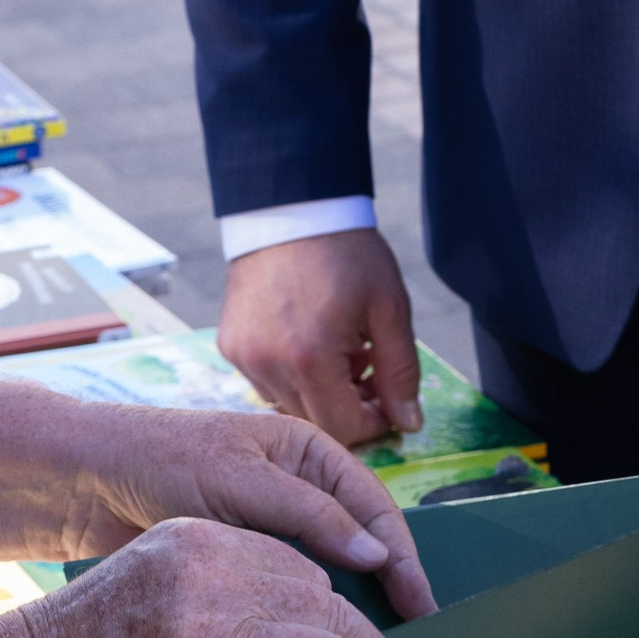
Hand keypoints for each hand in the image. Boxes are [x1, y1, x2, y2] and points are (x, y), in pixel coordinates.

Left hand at [55, 396, 430, 616]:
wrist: (84, 482)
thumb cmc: (160, 460)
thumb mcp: (238, 478)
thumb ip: (307, 513)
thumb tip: (374, 553)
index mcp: (309, 455)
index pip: (374, 509)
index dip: (402, 558)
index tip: (420, 606)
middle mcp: (300, 493)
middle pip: (361, 550)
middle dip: (387, 600)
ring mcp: (272, 532)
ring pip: (328, 582)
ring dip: (349, 624)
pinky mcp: (244, 568)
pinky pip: (289, 601)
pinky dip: (307, 631)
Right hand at [220, 229, 422, 450]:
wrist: (292, 208)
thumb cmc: (346, 252)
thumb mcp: (389, 308)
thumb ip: (400, 372)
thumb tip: (409, 423)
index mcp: (309, 357)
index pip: (343, 429)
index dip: (373, 424)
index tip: (388, 402)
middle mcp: (267, 363)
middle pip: (314, 422)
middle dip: (348, 408)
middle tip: (368, 372)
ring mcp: (243, 355)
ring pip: (288, 404)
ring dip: (319, 393)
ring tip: (341, 352)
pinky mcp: (230, 344)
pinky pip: (264, 381)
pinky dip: (291, 375)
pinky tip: (310, 342)